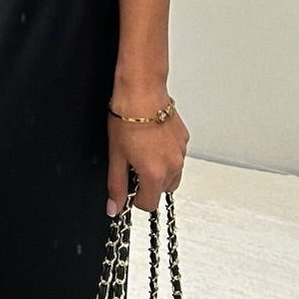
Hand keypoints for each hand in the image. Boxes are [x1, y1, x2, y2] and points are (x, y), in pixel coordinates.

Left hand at [106, 102, 188, 216]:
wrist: (142, 91)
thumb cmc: (127, 119)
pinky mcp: (184, 139)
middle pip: (162, 190)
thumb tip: (114, 207)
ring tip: (143, 152)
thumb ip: (116, 185)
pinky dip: (166, 155)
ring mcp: (181, 152)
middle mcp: (173, 166)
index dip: (135, 198)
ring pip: (173, 174)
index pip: (148, 204)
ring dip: (160, 171)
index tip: (128, 187)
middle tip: (133, 165)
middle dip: (148, 183)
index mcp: (155, 174)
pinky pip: (177, 156)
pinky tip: (153, 141)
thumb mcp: (116, 156)